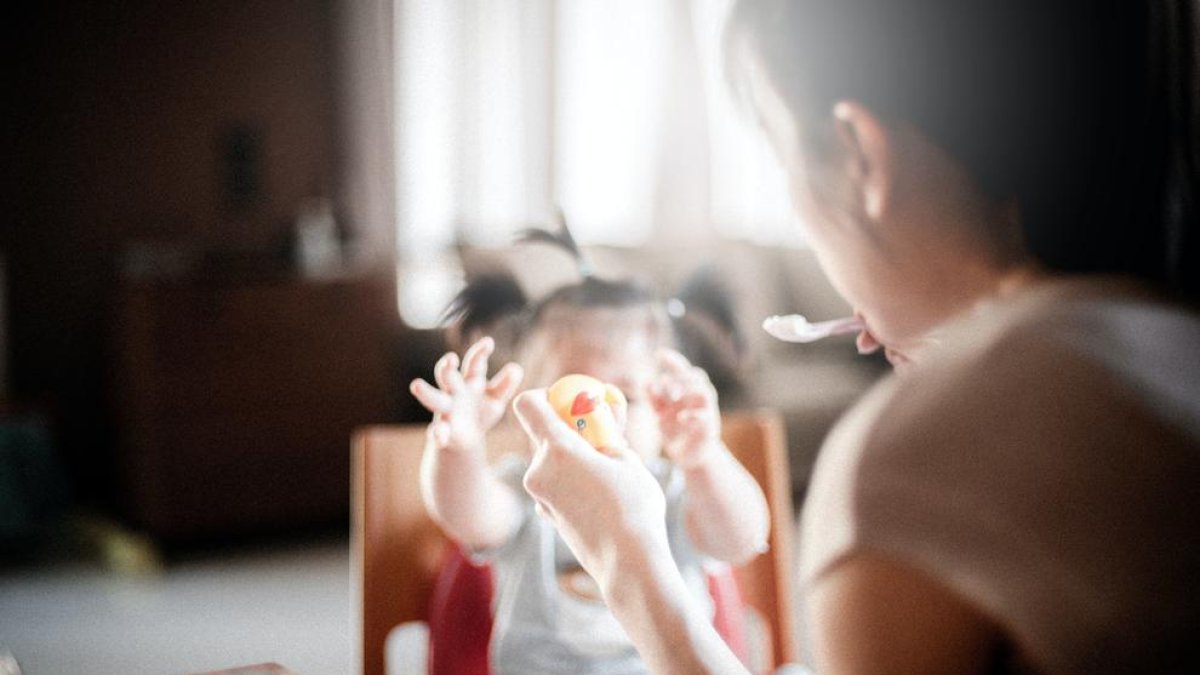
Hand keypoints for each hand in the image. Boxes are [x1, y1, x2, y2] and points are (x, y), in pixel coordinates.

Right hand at [410, 336, 523, 453]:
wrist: (467, 439)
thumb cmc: (482, 411)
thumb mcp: (496, 399)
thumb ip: (505, 385)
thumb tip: (516, 368)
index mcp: (470, 381)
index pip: (473, 363)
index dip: (480, 352)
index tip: (489, 343)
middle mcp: (454, 392)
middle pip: (447, 376)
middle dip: (447, 367)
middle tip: (450, 359)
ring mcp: (446, 410)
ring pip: (433, 398)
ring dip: (426, 392)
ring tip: (416, 385)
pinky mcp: (443, 430)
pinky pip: (437, 431)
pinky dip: (437, 433)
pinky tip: (440, 436)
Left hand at [514, 389, 670, 592]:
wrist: (628, 563)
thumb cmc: (634, 508)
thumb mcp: (628, 460)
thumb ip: (608, 435)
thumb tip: (603, 420)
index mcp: (558, 449)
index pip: (527, 404)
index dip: (545, 396)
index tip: (569, 403)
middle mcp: (539, 470)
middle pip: (541, 433)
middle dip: (568, 429)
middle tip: (600, 436)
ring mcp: (539, 496)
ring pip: (549, 460)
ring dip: (572, 456)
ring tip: (606, 469)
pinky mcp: (545, 514)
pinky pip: (553, 484)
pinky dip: (570, 480)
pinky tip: (599, 494)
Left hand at [649, 350, 721, 468]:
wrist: (690, 456)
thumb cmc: (675, 431)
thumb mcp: (661, 413)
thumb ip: (654, 399)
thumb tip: (646, 383)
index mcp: (687, 391)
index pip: (684, 370)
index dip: (674, 361)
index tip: (659, 354)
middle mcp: (699, 398)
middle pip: (697, 377)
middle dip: (680, 376)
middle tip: (664, 383)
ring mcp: (707, 412)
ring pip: (706, 392)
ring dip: (689, 390)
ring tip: (672, 396)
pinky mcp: (709, 428)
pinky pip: (705, 417)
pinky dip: (693, 415)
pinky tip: (681, 417)